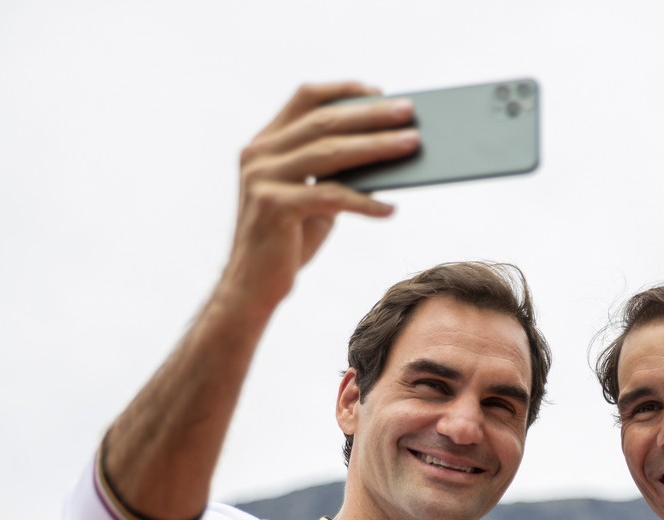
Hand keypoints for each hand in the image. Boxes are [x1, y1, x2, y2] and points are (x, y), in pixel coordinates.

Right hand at [219, 82, 419, 311]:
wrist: (252, 286)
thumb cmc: (288, 240)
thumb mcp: (311, 197)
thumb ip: (334, 172)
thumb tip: (387, 151)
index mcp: (265, 143)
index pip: (305, 98)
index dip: (343, 90)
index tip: (380, 91)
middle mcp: (259, 154)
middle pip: (324, 122)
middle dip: (371, 115)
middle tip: (410, 112)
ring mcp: (262, 179)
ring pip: (331, 152)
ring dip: (377, 147)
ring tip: (412, 145)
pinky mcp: (273, 207)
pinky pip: (331, 196)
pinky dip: (365, 202)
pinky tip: (390, 209)